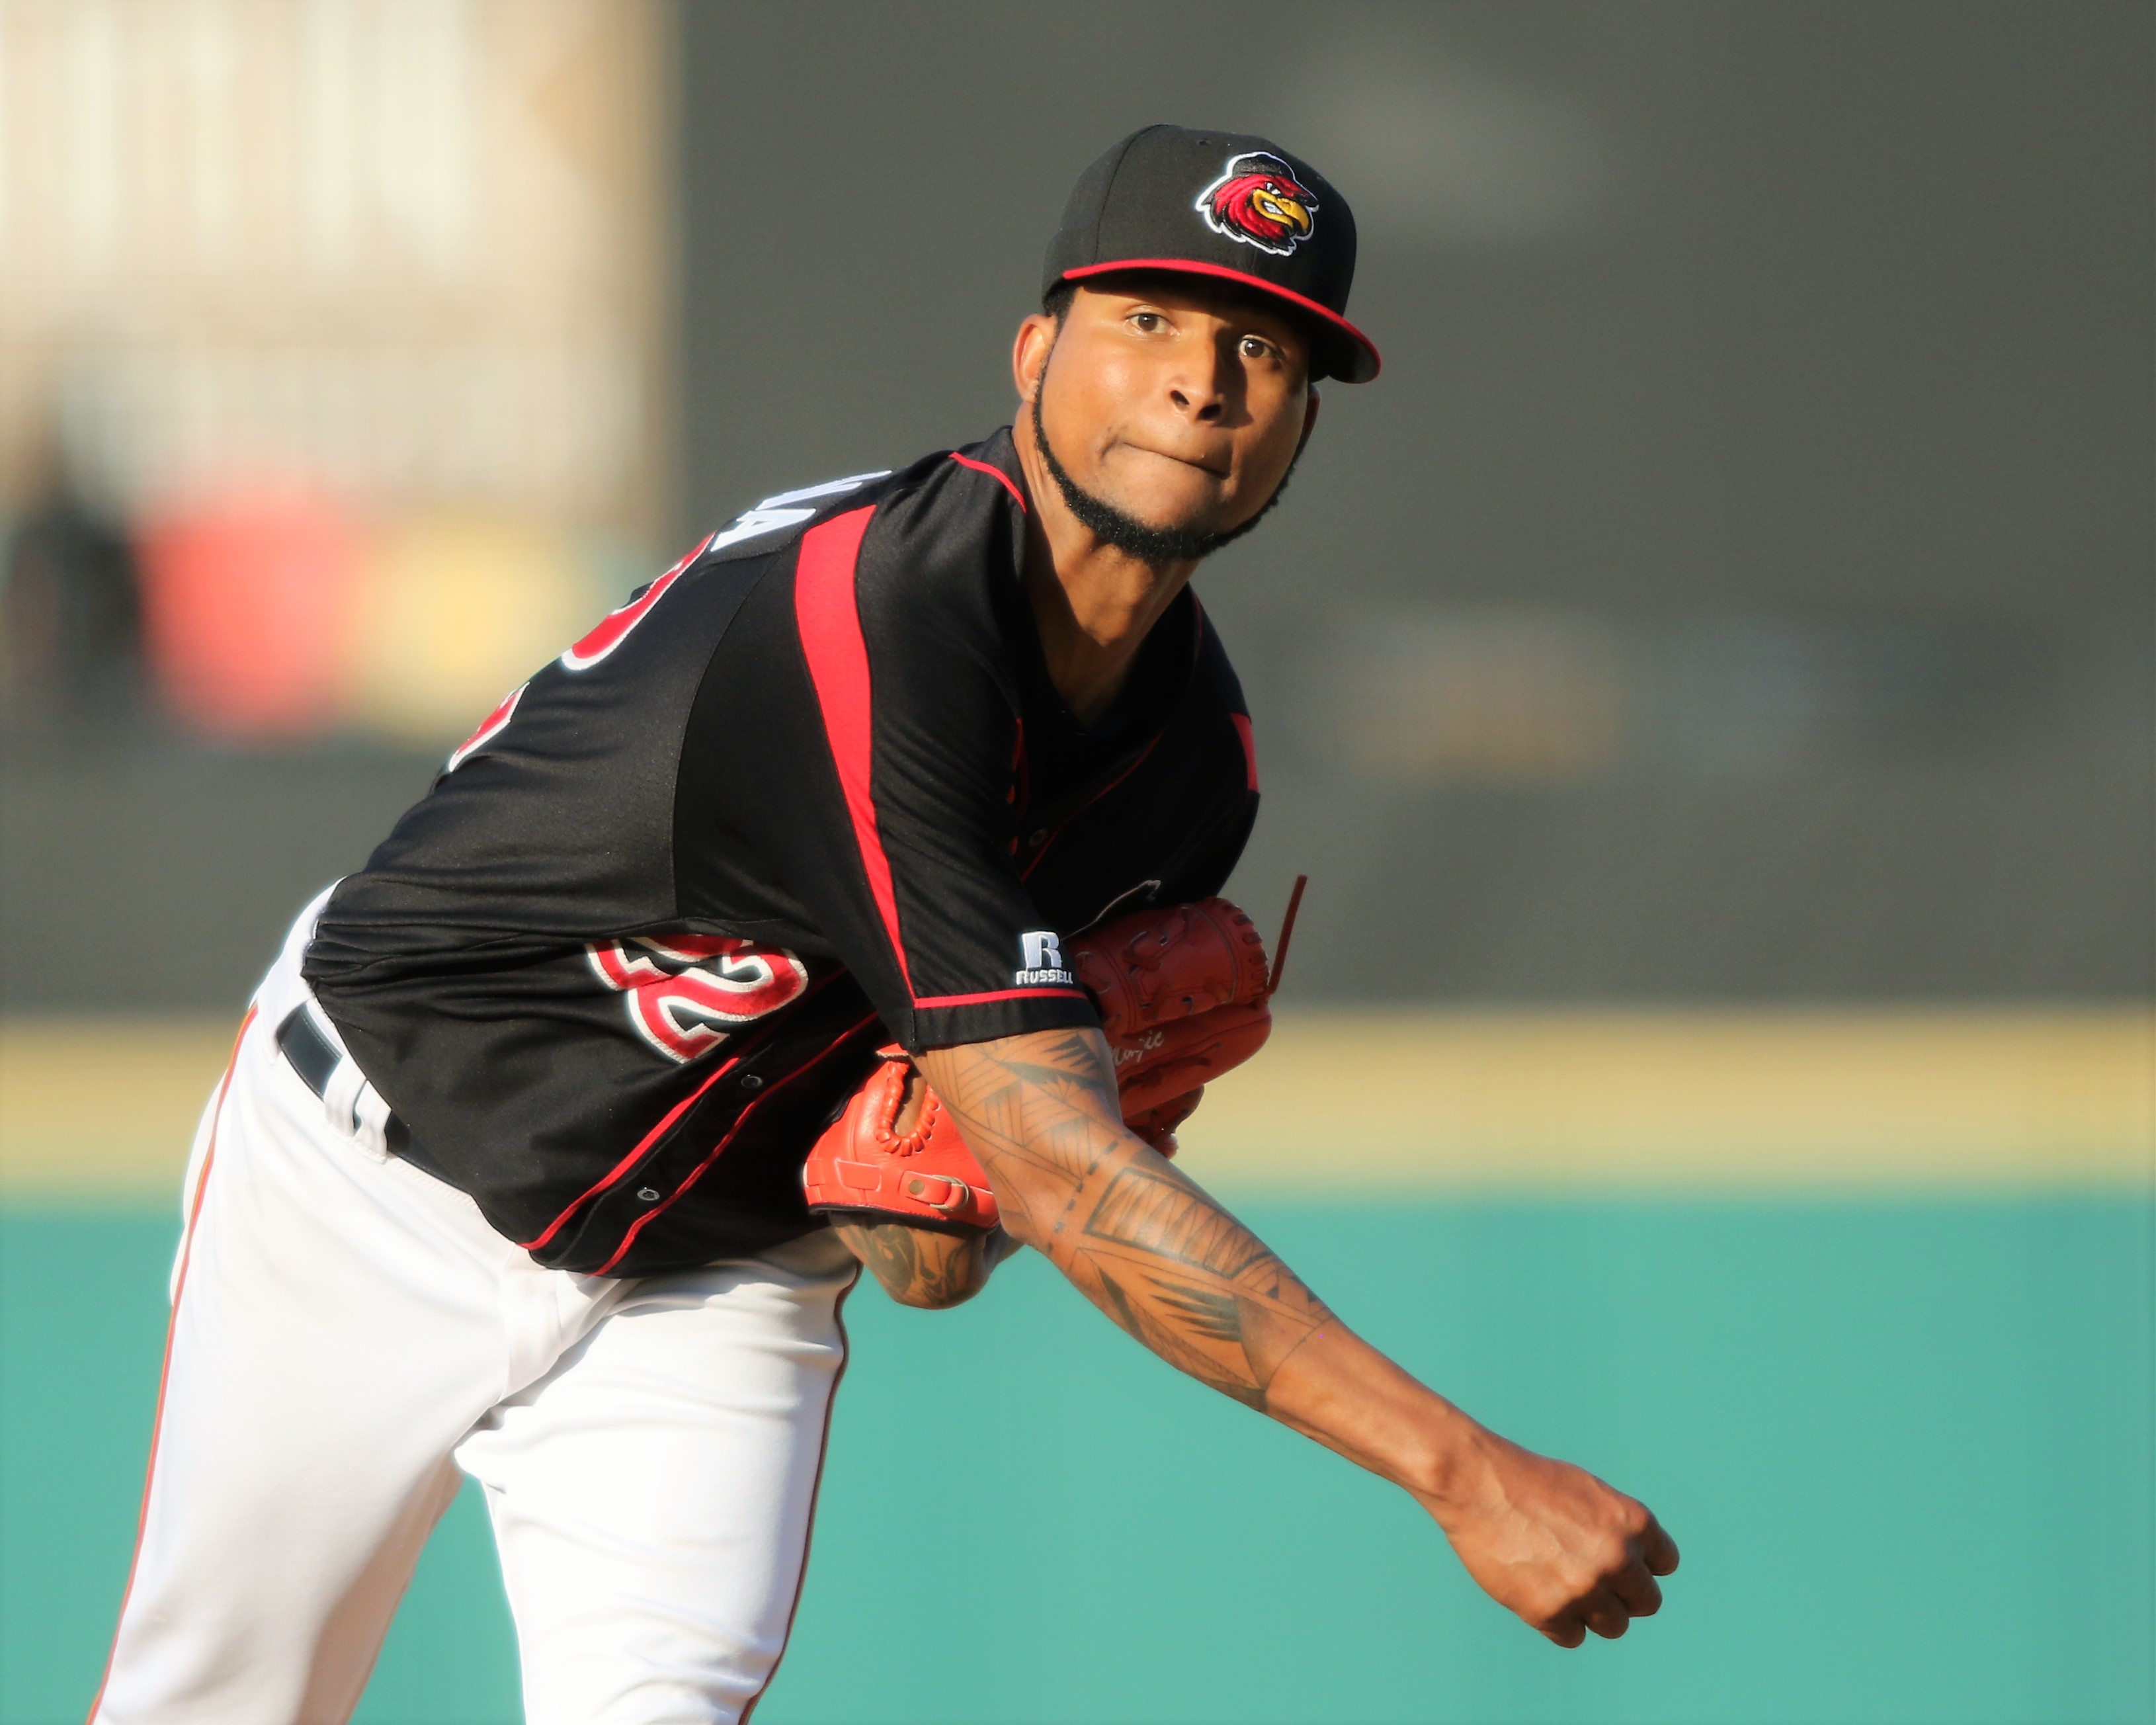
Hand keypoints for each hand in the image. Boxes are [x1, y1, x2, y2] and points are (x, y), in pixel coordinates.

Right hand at [1426, 1427, 1678, 1646]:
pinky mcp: (1551, 1613)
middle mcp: (1617, 1558)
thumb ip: (1619, 1529)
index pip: (1664, 1564)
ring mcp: (1585, 1588)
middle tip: (1590, 1579)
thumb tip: (1636, 1565)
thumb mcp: (1589, 1492)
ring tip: (1562, 1586)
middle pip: (1646, 1603)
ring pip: (1614, 1626)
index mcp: (1633, 1522)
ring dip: (1593, 1613)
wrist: (1475, 1484)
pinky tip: (1537, 1592)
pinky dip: (1558, 1622)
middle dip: (1622, 1595)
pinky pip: (1573, 1637)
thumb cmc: (1528, 1482)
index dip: (1640, 1564)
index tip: (1616, 1560)